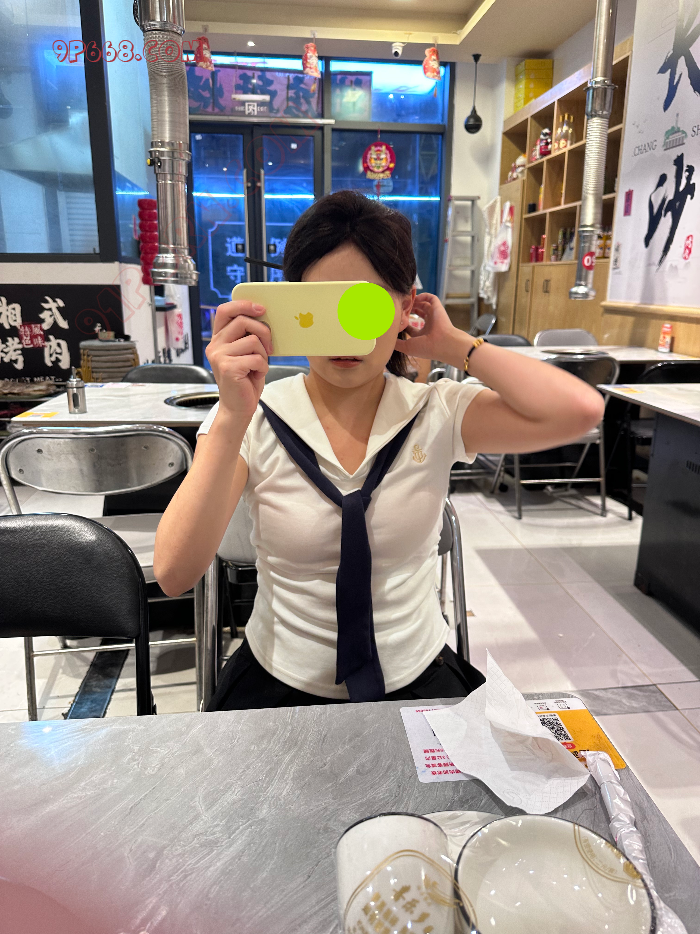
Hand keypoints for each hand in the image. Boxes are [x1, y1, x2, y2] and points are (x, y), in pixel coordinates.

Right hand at [206, 300, 271, 420]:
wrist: (238, 408)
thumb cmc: (245, 380)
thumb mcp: (245, 353)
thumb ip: (247, 335)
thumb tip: (262, 317)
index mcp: (218, 339)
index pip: (224, 310)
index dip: (243, 305)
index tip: (261, 309)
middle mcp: (215, 346)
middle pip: (242, 321)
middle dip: (263, 331)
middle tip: (269, 346)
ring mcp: (219, 356)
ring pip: (252, 341)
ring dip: (263, 354)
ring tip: (258, 367)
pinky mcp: (228, 368)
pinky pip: (256, 358)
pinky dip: (263, 367)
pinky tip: (256, 375)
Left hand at [394, 292, 463, 361]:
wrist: (442, 343)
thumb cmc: (426, 347)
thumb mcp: (407, 347)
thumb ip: (397, 344)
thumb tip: (388, 340)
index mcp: (423, 335)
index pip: (412, 327)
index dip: (404, 323)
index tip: (396, 319)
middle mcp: (429, 325)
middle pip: (418, 314)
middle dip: (408, 310)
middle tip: (400, 307)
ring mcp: (434, 316)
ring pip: (424, 304)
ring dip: (414, 302)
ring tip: (406, 300)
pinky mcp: (438, 307)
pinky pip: (431, 298)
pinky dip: (423, 295)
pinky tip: (415, 297)